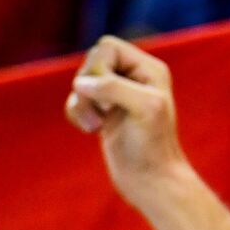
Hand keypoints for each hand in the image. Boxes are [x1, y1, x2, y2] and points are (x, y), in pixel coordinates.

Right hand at [66, 36, 187, 203]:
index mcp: (148, 69)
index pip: (107, 47)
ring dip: (81, 103)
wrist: (151, 181)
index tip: (106, 94)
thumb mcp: (143, 108)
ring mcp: (117, 96)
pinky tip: (90, 130)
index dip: (98, 67)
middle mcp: (134, 78)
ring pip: (81, 82)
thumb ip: (114, 87)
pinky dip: (76, 113)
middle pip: (91, 62)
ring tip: (95, 126)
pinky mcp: (104, 113)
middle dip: (87, 86)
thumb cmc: (153, 145)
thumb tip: (81, 82)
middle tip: (101, 113)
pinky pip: (76, 100)